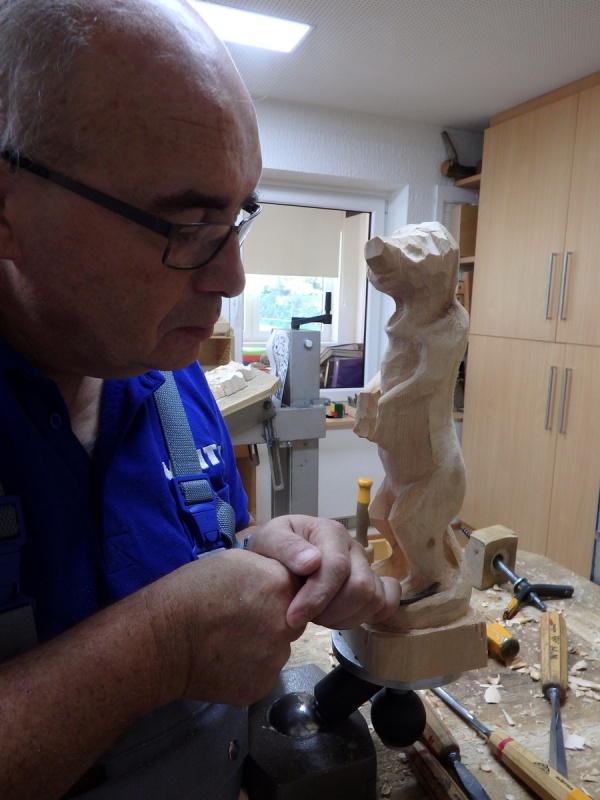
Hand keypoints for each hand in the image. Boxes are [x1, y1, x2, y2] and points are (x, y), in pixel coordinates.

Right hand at [145, 549, 304, 706]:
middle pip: (292, 621)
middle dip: (272, 620)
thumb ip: (266, 569)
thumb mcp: (232, 561)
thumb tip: (279, 580)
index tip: (255, 596)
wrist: (162, 639)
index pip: (297, 589)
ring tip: (228, 640)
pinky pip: (262, 673)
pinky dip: (248, 668)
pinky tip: (224, 659)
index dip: (276, 593)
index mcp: (279, 586)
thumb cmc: (189, 594)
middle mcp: (285, 622)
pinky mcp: (261, 685)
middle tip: (240, 619)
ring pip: (277, 649)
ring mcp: (275, 658)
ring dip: (261, 645)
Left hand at [244, 515, 400, 629]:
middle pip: (361, 586)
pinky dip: (370, 615)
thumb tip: (312, 563)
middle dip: (331, 611)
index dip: (317, 596)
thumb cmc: (274, 546)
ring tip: (317, 616)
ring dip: (344, 617)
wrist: (279, 551)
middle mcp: (353, 547)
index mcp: (330, 532)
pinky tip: (343, 617)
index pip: (337, 566)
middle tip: (303, 617)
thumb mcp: (268, 539)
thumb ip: (286, 547)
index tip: (293, 617)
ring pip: (373, 599)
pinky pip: (387, 601)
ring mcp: (365, 566)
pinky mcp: (372, 583)